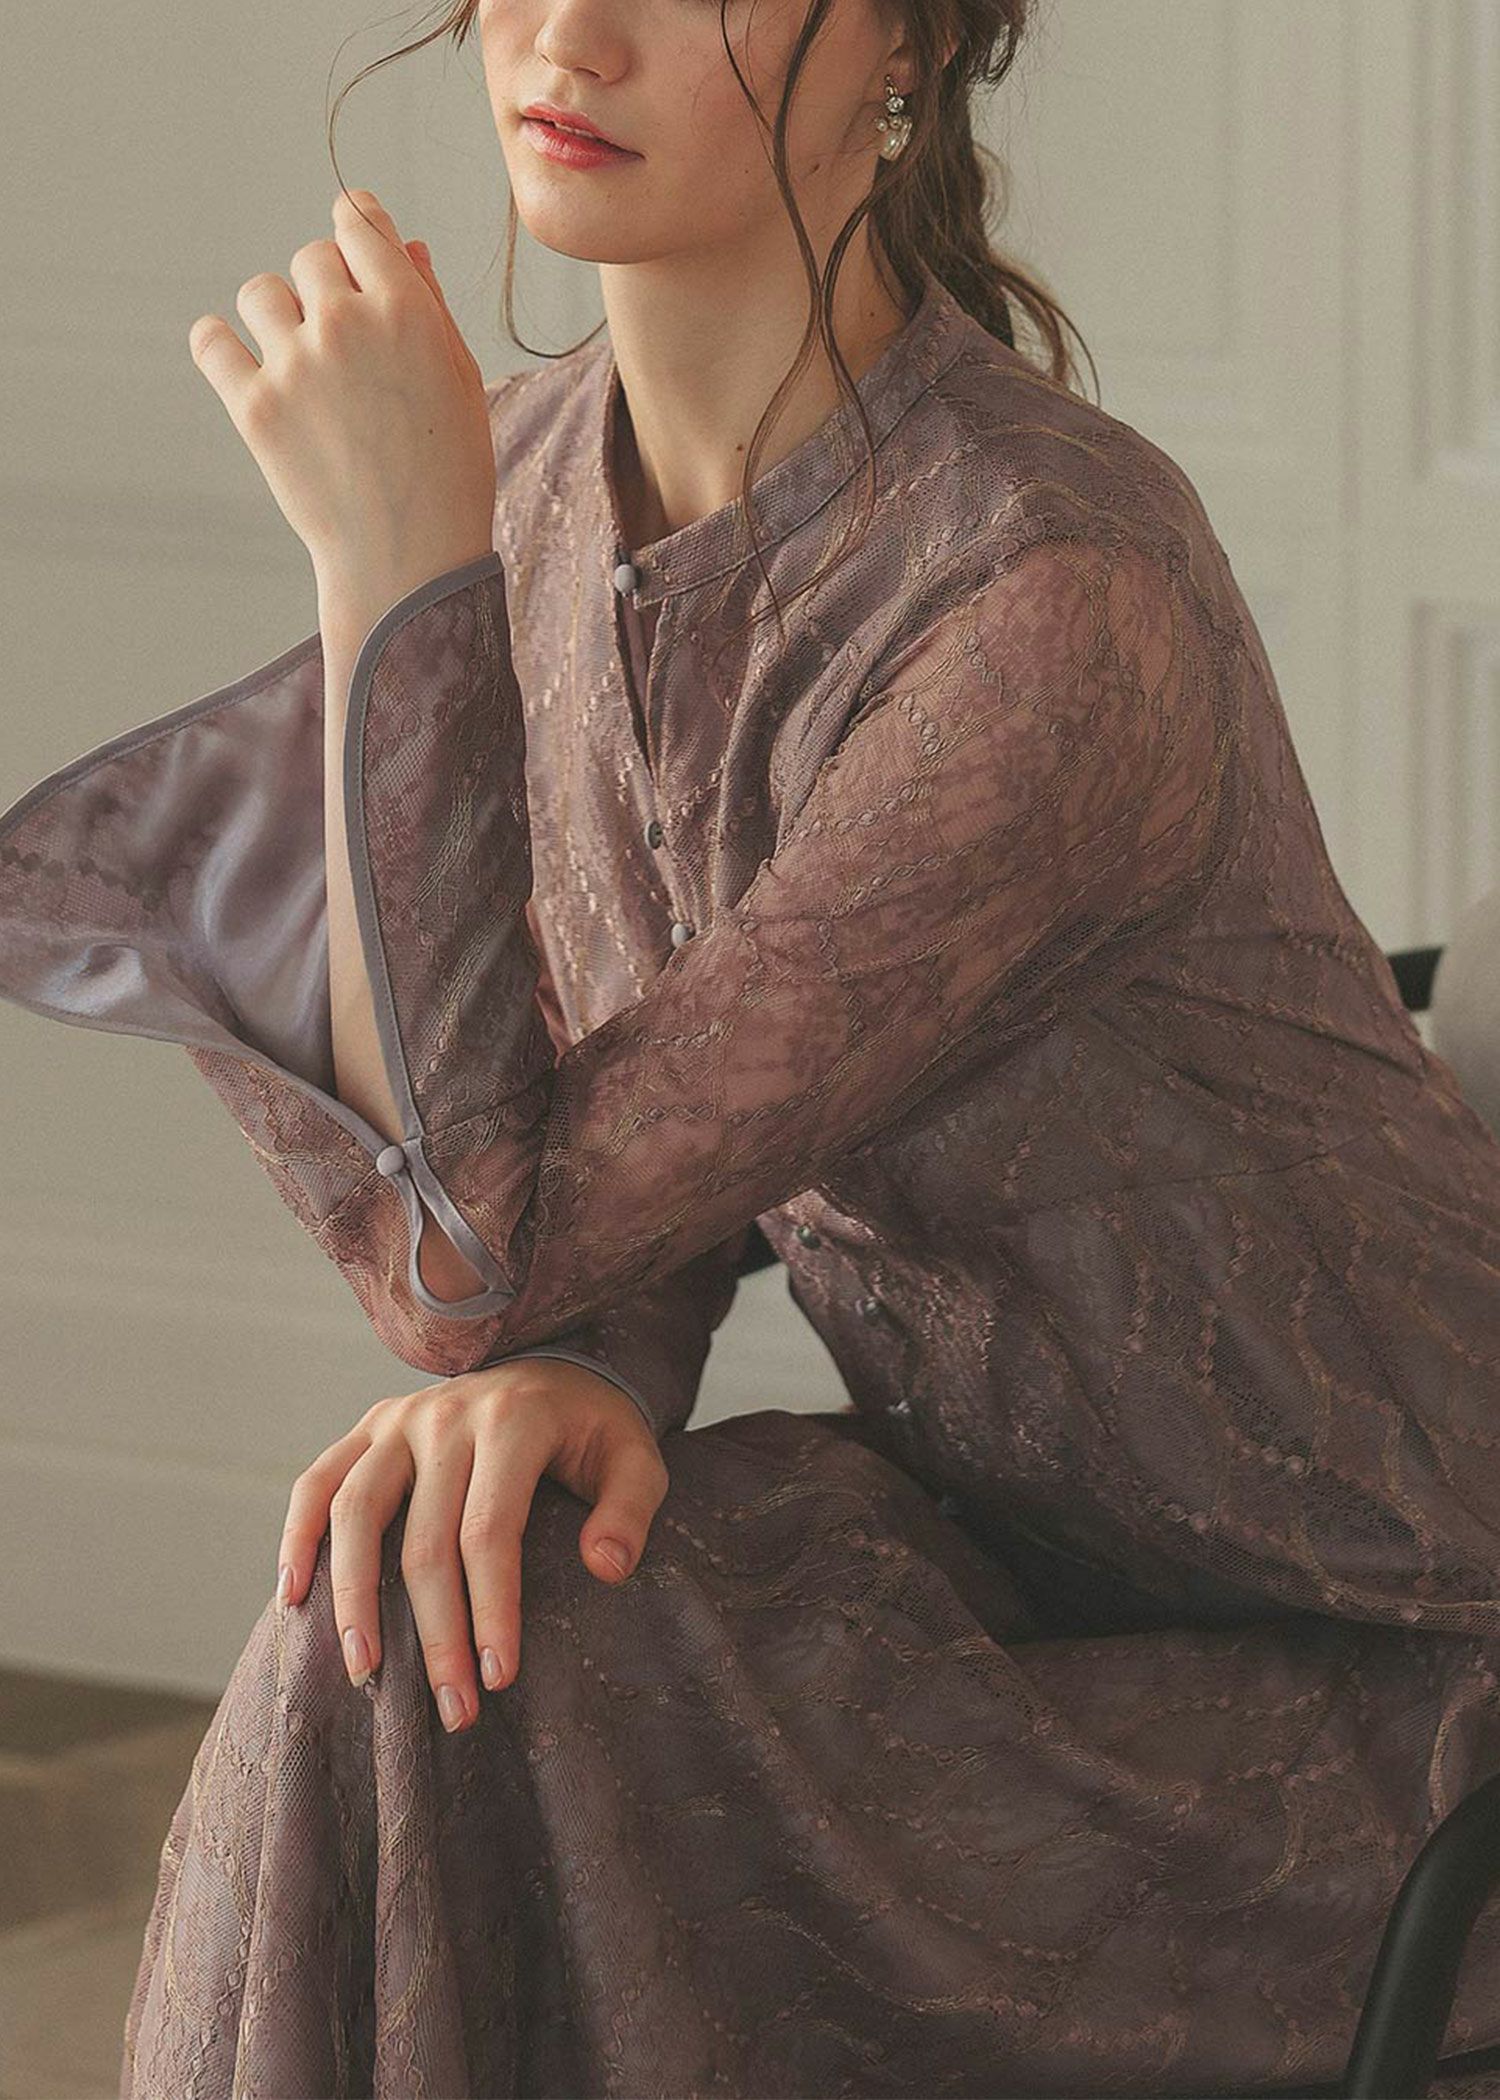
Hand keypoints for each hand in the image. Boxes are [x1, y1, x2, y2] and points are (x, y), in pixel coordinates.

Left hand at [187, 187, 495, 601]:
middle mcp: (347, 325)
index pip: (359, 221)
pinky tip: (239, 362)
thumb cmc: (448, 474)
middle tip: (341, 341)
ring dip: (276, 315)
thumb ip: (430, 306)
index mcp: (406, 310)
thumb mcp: (461, 382)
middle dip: (325, 287)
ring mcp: (296, 365)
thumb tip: (401, 244)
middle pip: (311, 257)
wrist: (409, 560)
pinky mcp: (254, 408)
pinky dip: (219, 344)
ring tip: (299, 362)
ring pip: (261, 292)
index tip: (351, 246)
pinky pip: (211, 341)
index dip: (355, 226)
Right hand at [273, 1358, 668, 1733]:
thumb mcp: (638, 1458)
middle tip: (451, 1709)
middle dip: (436, 1634)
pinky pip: (317, 1481)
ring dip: (353, 1598)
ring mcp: (399, 1418)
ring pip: (355, 1511)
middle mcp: (446, 1414)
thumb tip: (604, 1568)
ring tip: (365, 1673)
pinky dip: (296, 1536)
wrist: (554, 1368)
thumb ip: (630, 1509)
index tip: (498, 1678)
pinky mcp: (369, 1427)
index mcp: (513, 1420)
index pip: (490, 1530)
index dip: (491, 1608)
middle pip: (424, 1538)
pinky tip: (294, 1598)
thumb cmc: (594, 1431)